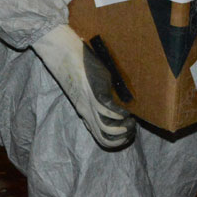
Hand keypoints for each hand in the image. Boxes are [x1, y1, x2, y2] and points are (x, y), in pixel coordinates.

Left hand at [32, 24, 135, 148]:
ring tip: (131, 121)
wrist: (64, 55)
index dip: (117, 141)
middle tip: (132, 127)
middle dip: (123, 138)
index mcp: (86, 112)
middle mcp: (87, 111)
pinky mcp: (93, 92)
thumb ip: (99, 99)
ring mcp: (89, 103)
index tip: (128, 131)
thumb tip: (116, 101)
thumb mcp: (89, 90)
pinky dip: (119, 114)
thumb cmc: (79, 68)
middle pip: (104, 138)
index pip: (101, 138)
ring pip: (106, 129)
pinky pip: (106, 110)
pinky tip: (125, 110)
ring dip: (123, 128)